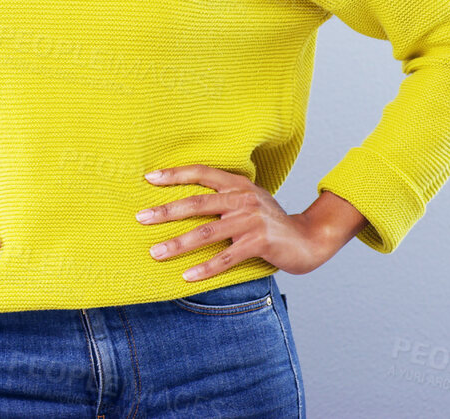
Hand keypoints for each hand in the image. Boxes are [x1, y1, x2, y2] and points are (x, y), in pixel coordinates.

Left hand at [135, 165, 367, 281]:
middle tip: (140, 218)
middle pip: (197, 203)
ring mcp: (251, 220)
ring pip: (206, 232)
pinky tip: (187, 276)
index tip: (148, 178)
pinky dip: (205, 268)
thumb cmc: (270, 221)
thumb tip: (183, 201)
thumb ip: (223, 196)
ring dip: (178, 244)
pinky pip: (226, 257)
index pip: (201, 172)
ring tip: (156, 252)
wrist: (308, 239)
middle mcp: (243, 199)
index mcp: (237, 184)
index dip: (175, 174)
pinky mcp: (259, 243)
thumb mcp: (248, 200)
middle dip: (165, 212)